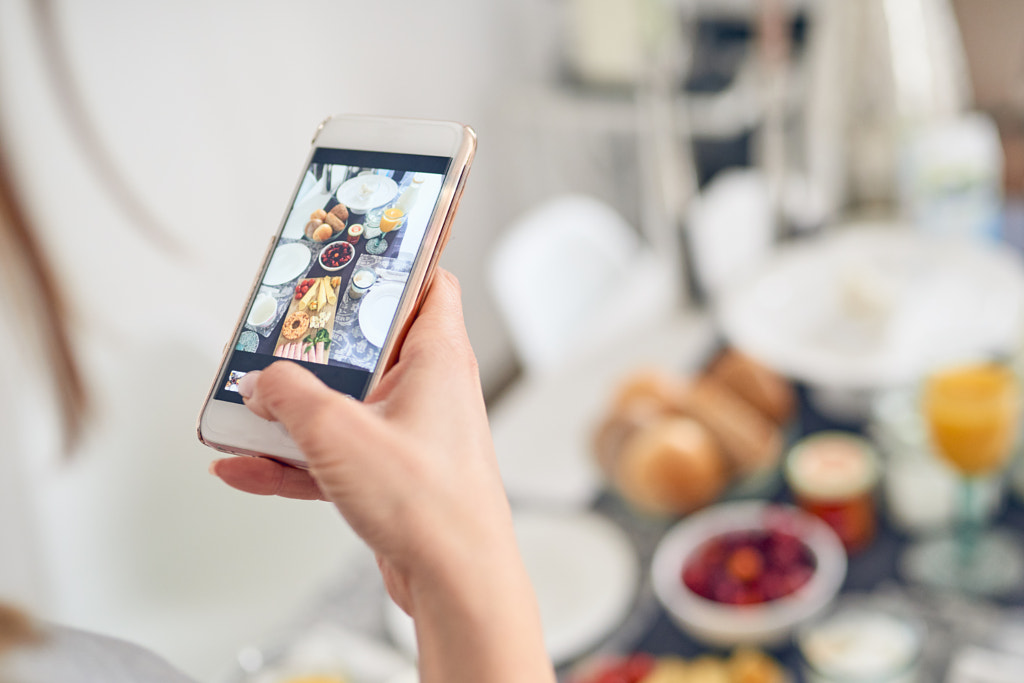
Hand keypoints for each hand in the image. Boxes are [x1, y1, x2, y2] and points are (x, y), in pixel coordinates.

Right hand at [211, 270, 553, 682]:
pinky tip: (243, 467)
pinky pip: (335, 455)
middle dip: (316, 344)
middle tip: (273, 333)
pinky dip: (293, 460)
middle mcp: (429, 389)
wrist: (456, 583)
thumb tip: (261, 381)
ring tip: (242, 406)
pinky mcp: (392, 475)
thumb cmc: (431, 504)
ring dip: (293, 409)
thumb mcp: (339, 432)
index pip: (428, 282)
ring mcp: (410, 433)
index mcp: (438, 356)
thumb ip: (291, 397)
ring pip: (344, 404)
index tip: (352, 249)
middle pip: (368, 344)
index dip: (394, 262)